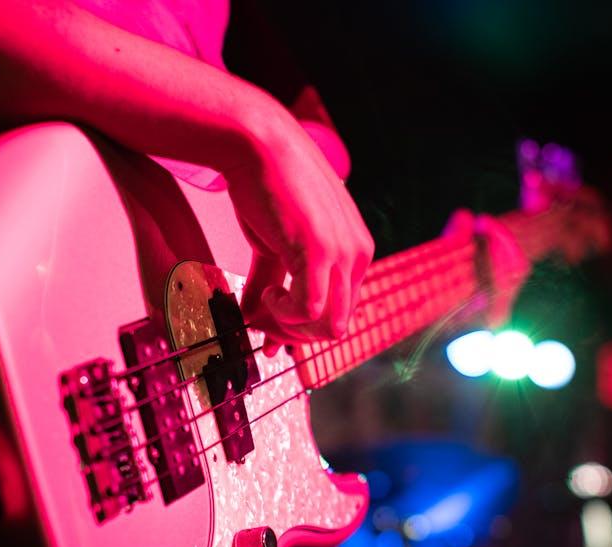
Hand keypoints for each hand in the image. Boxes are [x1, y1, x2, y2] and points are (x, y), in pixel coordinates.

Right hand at [226, 114, 373, 355]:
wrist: (258, 145)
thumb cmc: (267, 184)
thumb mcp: (275, 242)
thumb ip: (270, 280)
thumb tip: (254, 316)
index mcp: (355, 250)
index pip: (341, 310)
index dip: (304, 329)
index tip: (272, 333)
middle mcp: (357, 254)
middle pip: (337, 326)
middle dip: (296, 336)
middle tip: (264, 330)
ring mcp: (343, 254)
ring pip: (329, 326)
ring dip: (290, 329)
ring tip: (263, 311)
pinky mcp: (320, 252)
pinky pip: (308, 310)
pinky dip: (283, 314)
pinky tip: (266, 295)